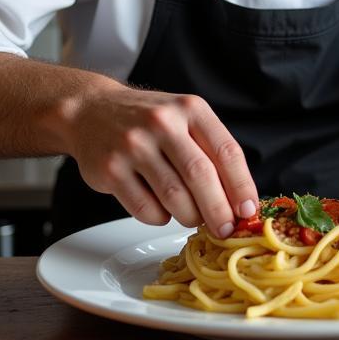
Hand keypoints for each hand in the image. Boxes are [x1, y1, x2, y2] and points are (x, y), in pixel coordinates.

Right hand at [68, 84, 257, 237]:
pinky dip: (160, 218)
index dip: (241, 186)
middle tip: (225, 229)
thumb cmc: (149, 121)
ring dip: (190, 216)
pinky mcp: (110, 169)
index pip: (227, 151)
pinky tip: (161, 209)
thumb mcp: (185, 119)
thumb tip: (239, 201)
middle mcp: (162, 123)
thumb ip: (211, 151)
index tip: (248, 210)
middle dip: (218, 210)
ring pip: (174, 197)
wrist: (91, 111)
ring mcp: (133, 145)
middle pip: (201, 176)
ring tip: (192, 217)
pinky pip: (145, 209)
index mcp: (190, 109)